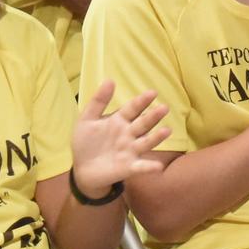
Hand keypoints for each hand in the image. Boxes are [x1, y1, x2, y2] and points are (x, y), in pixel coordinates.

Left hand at [71, 82, 169, 200]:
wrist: (81, 169)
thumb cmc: (86, 142)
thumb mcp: (87, 119)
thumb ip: (98, 101)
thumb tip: (110, 80)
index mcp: (119, 120)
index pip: (133, 108)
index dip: (142, 101)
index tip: (152, 92)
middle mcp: (129, 134)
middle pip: (143, 124)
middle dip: (153, 116)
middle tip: (164, 108)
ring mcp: (130, 151)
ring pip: (146, 142)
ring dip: (156, 138)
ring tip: (167, 131)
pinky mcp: (128, 167)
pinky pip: (140, 167)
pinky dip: (148, 167)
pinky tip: (157, 166)